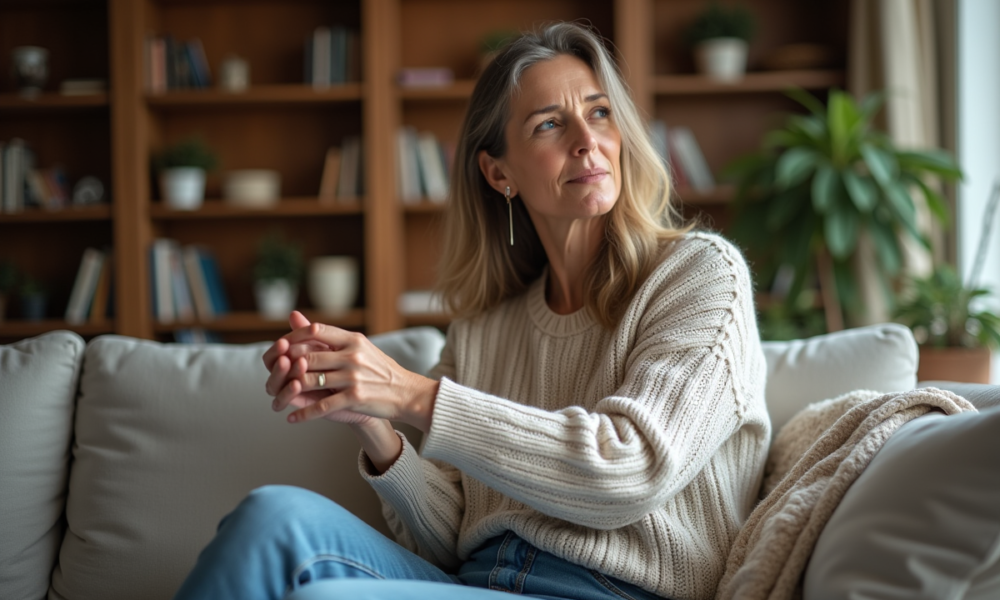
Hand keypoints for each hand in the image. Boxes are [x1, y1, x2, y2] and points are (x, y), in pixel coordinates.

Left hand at [268, 318, 438, 430]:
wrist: (406, 393)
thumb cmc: (380, 370)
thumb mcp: (361, 347)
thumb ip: (331, 337)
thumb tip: (299, 320)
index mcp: (354, 340)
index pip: (317, 330)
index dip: (296, 338)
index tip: (285, 348)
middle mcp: (353, 356)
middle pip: (309, 357)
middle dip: (289, 366)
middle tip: (277, 373)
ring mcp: (354, 377)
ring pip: (310, 381)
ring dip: (292, 390)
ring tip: (280, 395)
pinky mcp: (355, 398)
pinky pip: (322, 407)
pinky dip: (304, 414)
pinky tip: (292, 417)